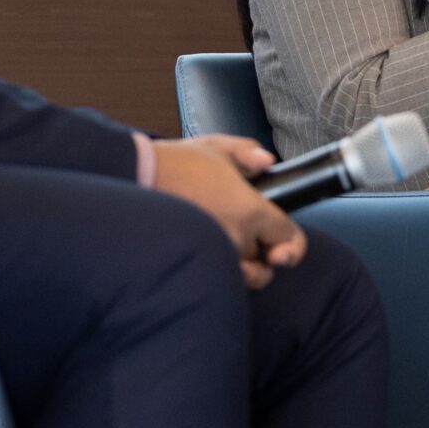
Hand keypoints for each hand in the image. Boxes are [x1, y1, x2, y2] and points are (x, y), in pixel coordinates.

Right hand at [150, 134, 305, 288]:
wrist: (135, 179)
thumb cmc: (175, 163)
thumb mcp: (217, 147)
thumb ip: (248, 152)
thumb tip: (267, 162)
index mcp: (251, 210)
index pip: (290, 238)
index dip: (293, 244)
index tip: (283, 248)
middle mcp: (238, 238)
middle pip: (266, 260)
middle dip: (263, 253)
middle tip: (249, 239)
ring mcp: (217, 255)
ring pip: (245, 275)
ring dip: (245, 269)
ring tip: (232, 251)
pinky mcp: (196, 265)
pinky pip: (221, 280)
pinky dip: (223, 274)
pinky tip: (213, 257)